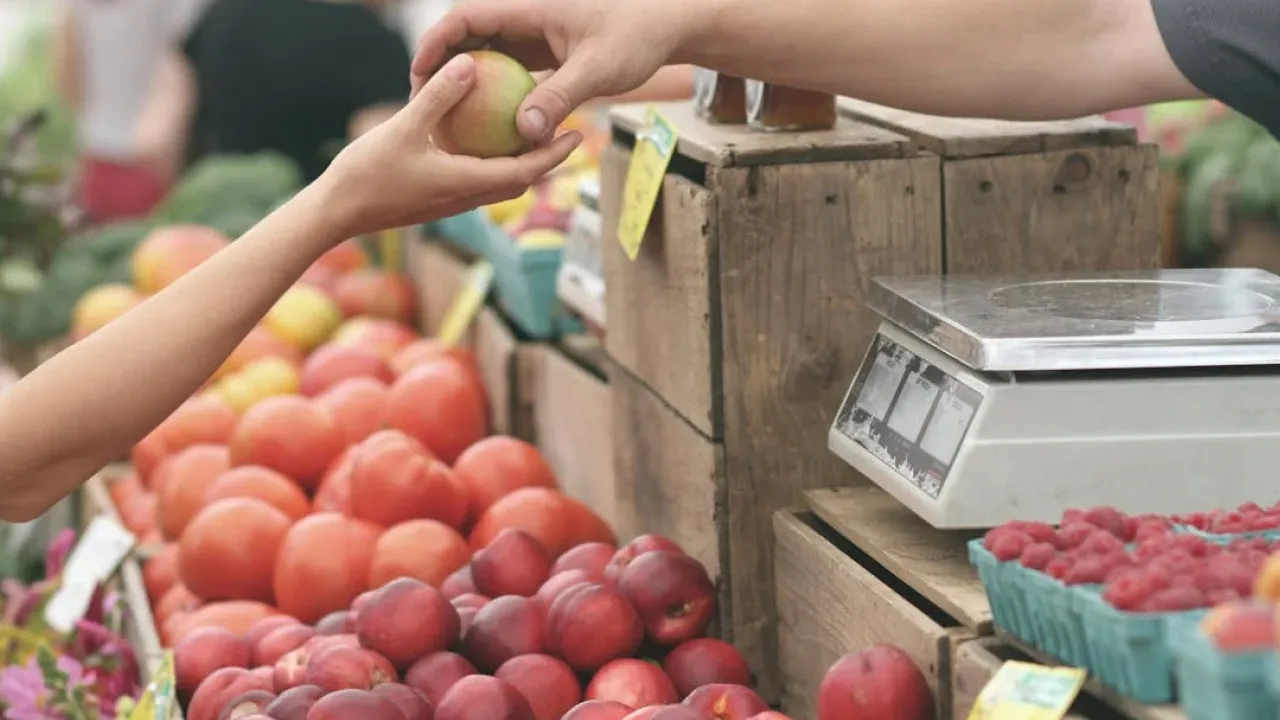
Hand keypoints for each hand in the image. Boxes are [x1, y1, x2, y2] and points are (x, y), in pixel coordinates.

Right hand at [318, 53, 581, 238]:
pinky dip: (490, 163)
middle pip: (519, 181)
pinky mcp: (435, 200)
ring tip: (532, 135)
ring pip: (498, 184)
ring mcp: (450, 202)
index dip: (555, 154)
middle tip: (567, 133)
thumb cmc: (366, 174)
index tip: (578, 134)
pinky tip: (482, 141)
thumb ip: (438, 96)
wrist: (335, 213)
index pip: (525, 172)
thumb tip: (470, 63)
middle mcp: (465, 198)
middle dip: (547, 159)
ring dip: (520, 163)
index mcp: (466, 184)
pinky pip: (475, 181)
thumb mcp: (404, 127)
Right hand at [411, 0, 703, 142]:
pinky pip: (508, 72)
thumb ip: (559, 96)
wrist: (668, 26)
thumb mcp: (598, 69)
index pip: (465, 16)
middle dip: (440, 67)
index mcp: (529, 7)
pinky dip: (493, 94)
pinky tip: (486, 129)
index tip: (419, 75)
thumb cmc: (638, 38)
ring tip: (445, 120)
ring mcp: (534, 36)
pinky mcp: (545, 54)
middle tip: (421, 105)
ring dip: (464, 84)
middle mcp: (525, 18)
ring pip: (485, 56)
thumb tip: (523, 131)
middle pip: (467, 36)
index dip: (435, 42)